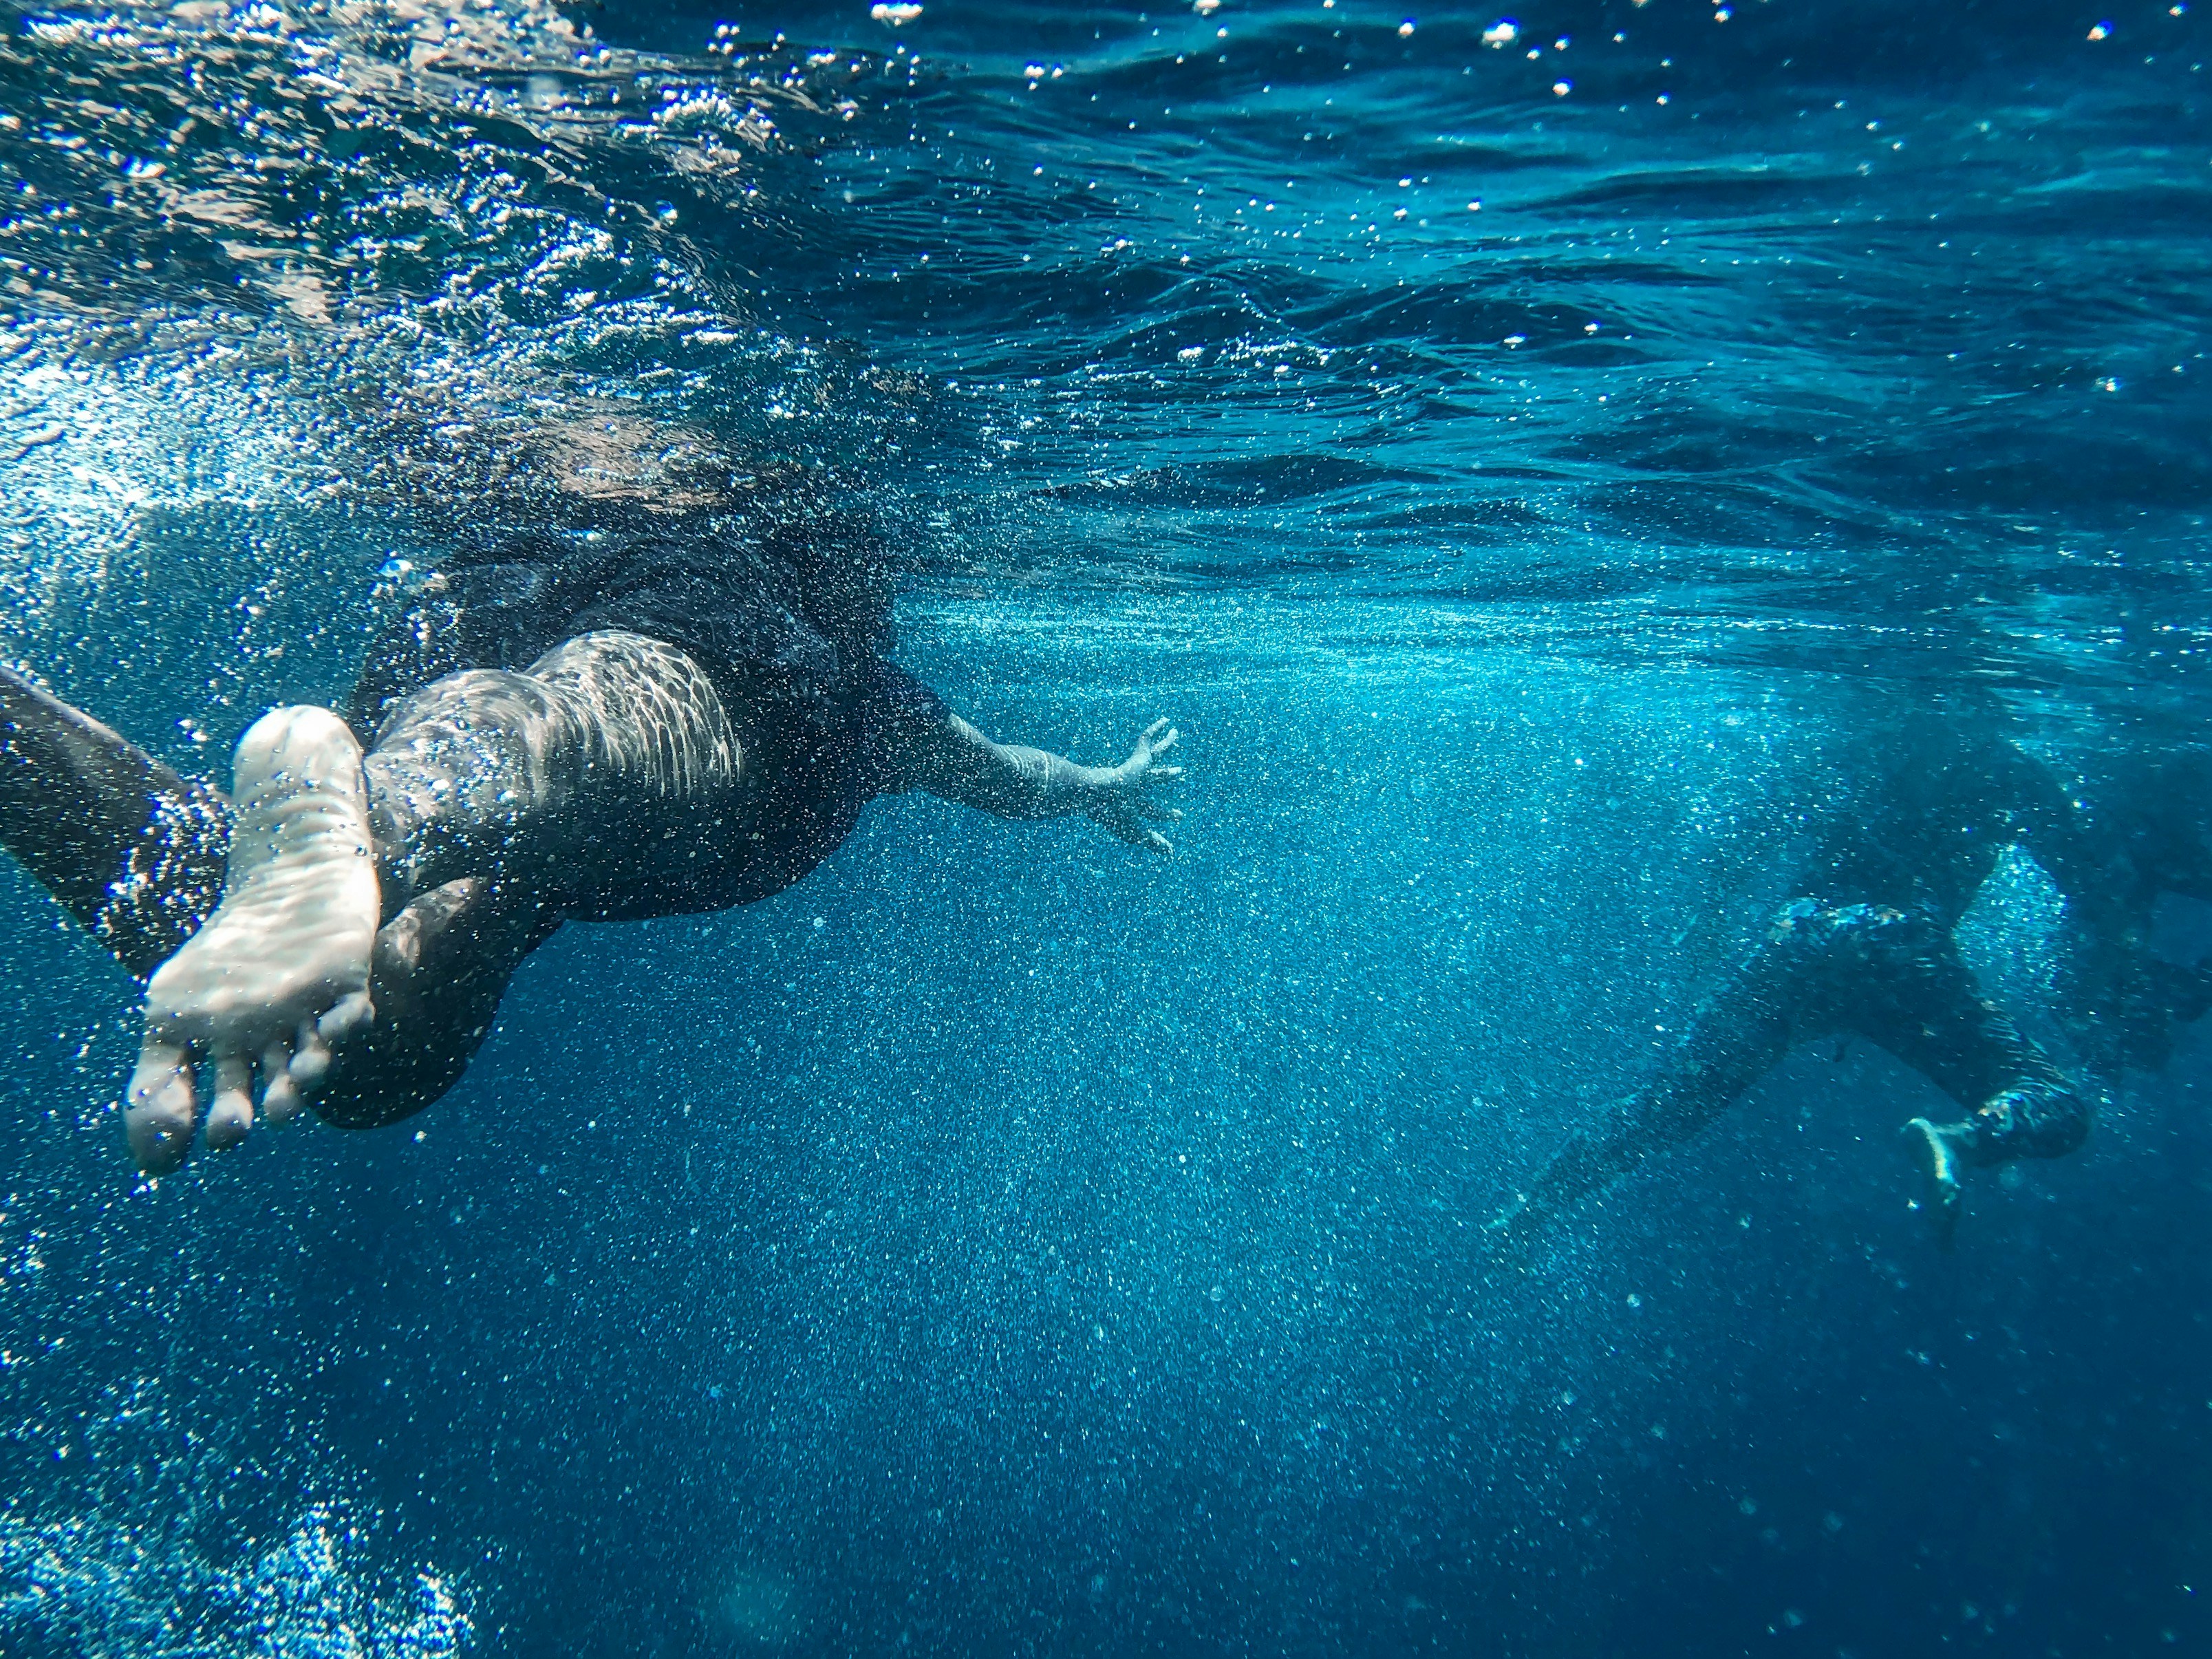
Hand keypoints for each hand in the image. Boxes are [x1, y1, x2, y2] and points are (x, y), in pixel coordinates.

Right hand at [1086, 718, 1185, 853]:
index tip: (1180, 816)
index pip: (1152, 809)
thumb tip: (1171, 854)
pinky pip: (1147, 739)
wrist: (1099, 794)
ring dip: (1166, 745)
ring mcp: (1135, 770)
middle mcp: (1134, 784)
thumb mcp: (1136, 833)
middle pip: (1156, 778)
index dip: (1167, 814)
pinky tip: (1167, 721)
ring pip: (1155, 754)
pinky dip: (1156, 729)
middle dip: (1167, 776)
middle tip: (1180, 772)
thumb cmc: (1113, 815)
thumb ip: (1153, 842)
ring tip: (1176, 733)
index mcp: (1132, 803)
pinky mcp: (1137, 757)